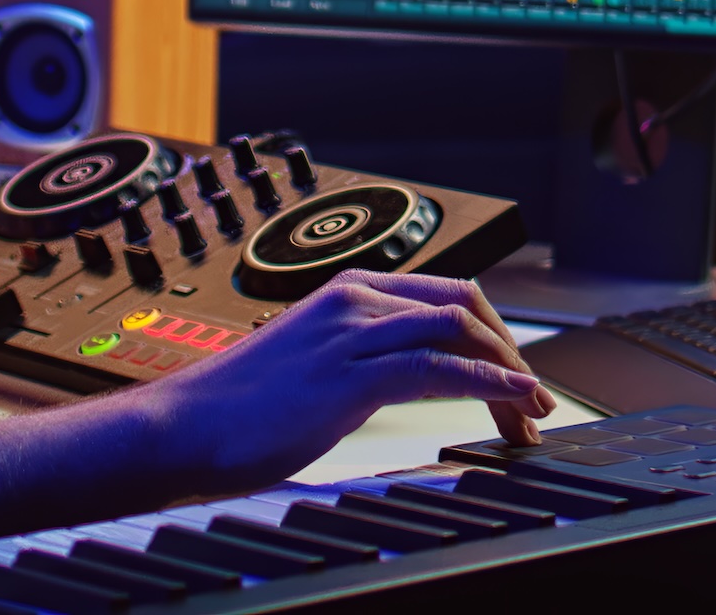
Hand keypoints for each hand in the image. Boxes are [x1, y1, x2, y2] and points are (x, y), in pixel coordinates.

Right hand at [137, 270, 553, 494]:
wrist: (182, 426)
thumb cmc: (239, 408)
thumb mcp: (317, 366)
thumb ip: (364, 360)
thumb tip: (412, 377)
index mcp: (348, 290)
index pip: (448, 294)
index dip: (494, 336)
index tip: (516, 379)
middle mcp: (355, 299)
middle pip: (465, 306)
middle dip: (510, 352)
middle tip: (534, 403)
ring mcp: (351, 333)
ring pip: (459, 330)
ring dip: (508, 373)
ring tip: (530, 415)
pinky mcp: (348, 373)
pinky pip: (437, 368)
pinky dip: (487, 384)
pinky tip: (511, 403)